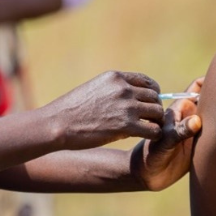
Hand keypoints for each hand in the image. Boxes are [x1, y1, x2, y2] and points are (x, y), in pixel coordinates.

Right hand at [42, 71, 164, 149]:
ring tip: (148, 129)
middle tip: (149, 121)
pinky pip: (154, 130)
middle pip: (155, 98)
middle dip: (154, 110)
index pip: (148, 82)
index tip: (149, 105)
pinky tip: (147, 138)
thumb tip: (134, 99)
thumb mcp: (95, 88)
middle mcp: (123, 89)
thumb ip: (115, 90)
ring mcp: (126, 106)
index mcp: (116, 77)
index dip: (153, 95)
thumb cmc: (73, 110)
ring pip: (158, 113)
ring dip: (155, 122)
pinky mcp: (126, 125)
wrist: (57, 124)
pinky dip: (154, 135)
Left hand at [131, 78, 202, 190]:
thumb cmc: (152, 154)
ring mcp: (200, 131)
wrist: (150, 176)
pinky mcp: (204, 145)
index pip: (198, 87)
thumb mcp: (165, 141)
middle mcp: (193, 117)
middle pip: (212, 101)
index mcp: (182, 109)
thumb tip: (197, 121)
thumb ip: (180, 130)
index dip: (210, 82)